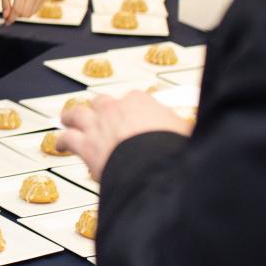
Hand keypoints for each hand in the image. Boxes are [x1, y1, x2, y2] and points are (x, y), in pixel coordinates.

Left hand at [0, 0, 41, 23]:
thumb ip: (5, 5)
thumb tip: (6, 17)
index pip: (17, 9)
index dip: (11, 18)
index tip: (7, 22)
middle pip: (24, 14)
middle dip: (16, 15)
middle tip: (11, 12)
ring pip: (30, 14)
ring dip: (22, 14)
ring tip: (18, 5)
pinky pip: (34, 12)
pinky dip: (28, 11)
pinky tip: (25, 3)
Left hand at [57, 91, 192, 180]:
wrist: (154, 165)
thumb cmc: (173, 149)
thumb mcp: (188, 132)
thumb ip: (185, 127)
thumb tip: (205, 126)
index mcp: (141, 102)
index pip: (134, 99)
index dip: (131, 109)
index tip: (133, 116)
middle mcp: (116, 108)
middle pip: (103, 102)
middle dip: (101, 110)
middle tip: (101, 117)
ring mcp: (98, 124)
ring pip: (78, 113)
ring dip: (73, 116)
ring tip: (69, 119)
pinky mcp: (85, 145)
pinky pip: (67, 138)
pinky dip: (62, 140)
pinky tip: (60, 145)